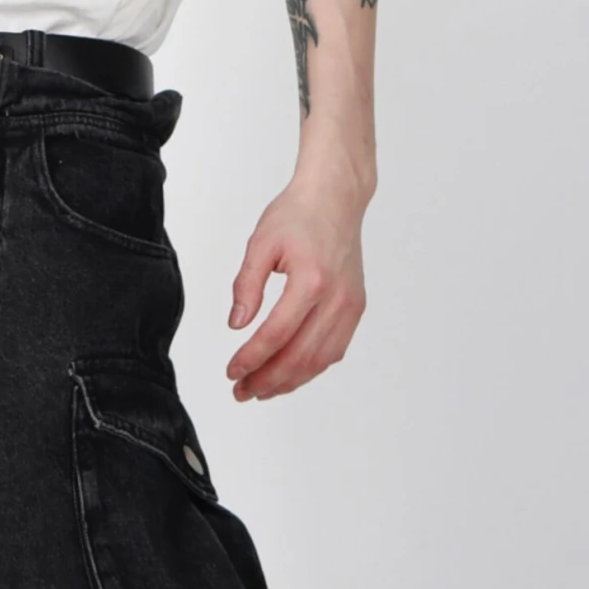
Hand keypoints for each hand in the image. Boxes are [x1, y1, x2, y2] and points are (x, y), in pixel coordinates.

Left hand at [225, 171, 367, 400]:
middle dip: (267, 379)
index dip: (251, 359)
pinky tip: (289, 373)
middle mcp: (336, 298)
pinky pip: (335, 349)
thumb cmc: (298, 214)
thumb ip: (247, 285)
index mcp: (311, 280)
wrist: (335, 198)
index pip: (276, 334)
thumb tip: (237, 324)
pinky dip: (311, 367)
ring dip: (289, 381)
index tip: (232, 371)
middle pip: (300, 356)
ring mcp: (350, 305)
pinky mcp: (356, 307)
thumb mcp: (261, 244)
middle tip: (241, 391)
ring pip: (320, 360)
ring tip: (261, 389)